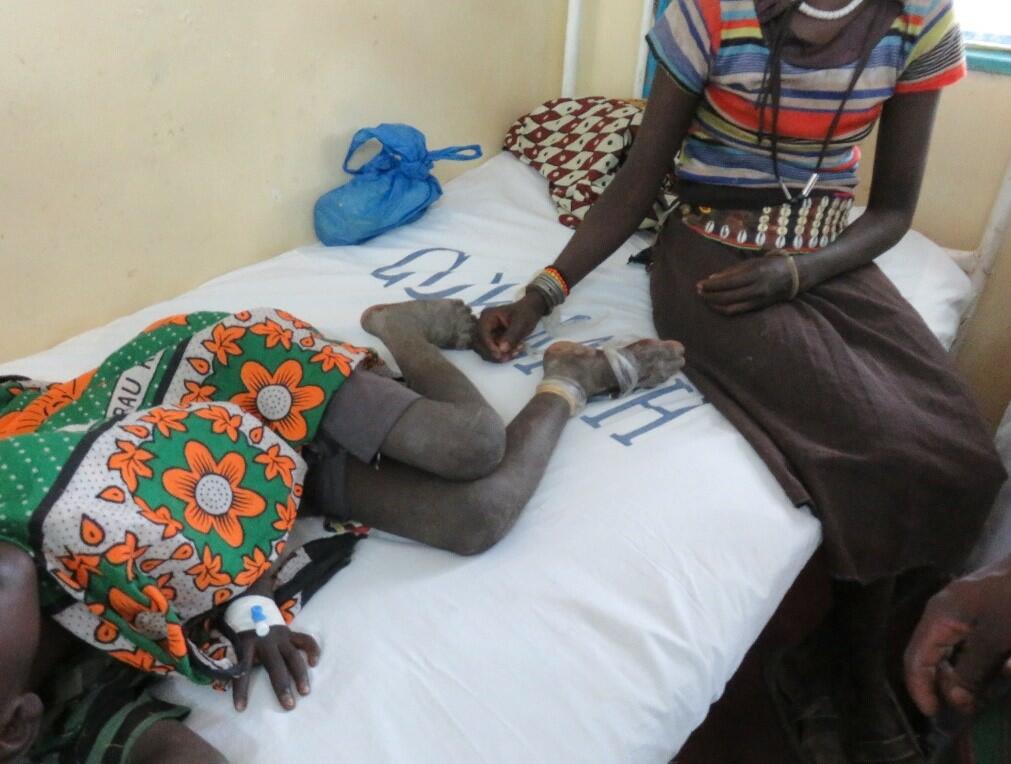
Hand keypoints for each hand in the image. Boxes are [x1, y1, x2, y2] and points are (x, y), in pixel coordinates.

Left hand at [232, 625, 320, 711]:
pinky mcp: (290, 632)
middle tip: (289, 705)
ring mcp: (280, 636)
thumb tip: (225, 685)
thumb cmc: (240, 634)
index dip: (241, 690)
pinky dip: (312, 650)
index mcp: (245, 645)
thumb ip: (233, 661)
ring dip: (300, 674)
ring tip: (305, 691)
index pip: (242, 669)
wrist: (251, 607)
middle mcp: (265, 641)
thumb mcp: (232, 645)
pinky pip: (305, 640)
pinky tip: (314, 663)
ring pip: (292, 656)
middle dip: (282, 686)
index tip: (240, 708)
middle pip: (275, 666)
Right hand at [475, 292, 545, 361]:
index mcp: (488, 316)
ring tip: (516, 351)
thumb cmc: (525, 313)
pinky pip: (494, 351)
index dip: (489, 345)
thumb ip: (511, 336)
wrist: (531, 311)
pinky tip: (516, 351)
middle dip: (494, 352)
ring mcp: (488, 333)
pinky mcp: (493, 340)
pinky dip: (504, 354)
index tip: (499, 355)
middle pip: (480, 344)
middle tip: (509, 356)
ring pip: (486, 350)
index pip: (482, 333)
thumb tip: (501, 349)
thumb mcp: (521, 323)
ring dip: (500, 354)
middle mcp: (484, 325)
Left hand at [697, 256, 797, 314]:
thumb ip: (732, 271)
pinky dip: (723, 309)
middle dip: (709, 295)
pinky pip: (737, 311)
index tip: (699, 284)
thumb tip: (711, 279)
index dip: (711, 285)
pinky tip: (715, 305)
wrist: (794, 276)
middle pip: (726, 296)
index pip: (726, 282)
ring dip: (714, 304)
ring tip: (704, 298)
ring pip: (730, 307)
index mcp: (754, 273)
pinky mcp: (757, 307)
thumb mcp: (751, 262)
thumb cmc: (769, 265)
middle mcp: (756, 288)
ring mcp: (757, 300)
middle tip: (698, 292)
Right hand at [904, 565, 1010, 716]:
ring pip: (957, 651)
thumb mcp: (994, 638)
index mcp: (938, 617)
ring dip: (970, 674)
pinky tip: (1004, 665)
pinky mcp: (985, 610)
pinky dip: (984, 660)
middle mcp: (945, 613)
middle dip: (948, 683)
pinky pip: (976, 643)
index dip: (920, 689)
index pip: (916, 659)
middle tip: (970, 707)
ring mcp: (966, 610)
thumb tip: (955, 700)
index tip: (935, 715)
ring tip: (988, 688)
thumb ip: (972, 670)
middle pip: (934, 656)